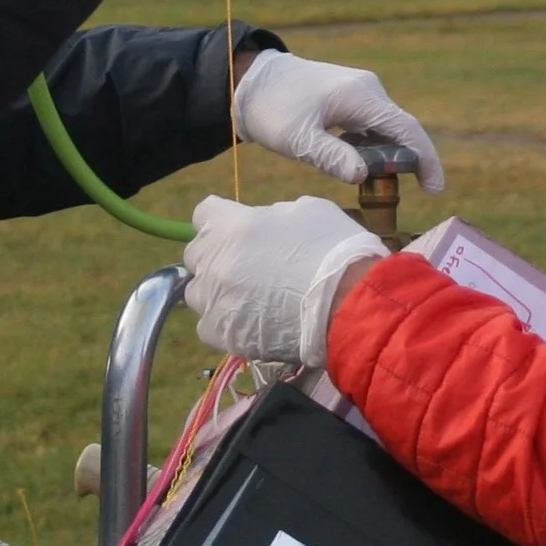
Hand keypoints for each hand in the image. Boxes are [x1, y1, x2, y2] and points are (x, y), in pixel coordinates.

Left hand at [183, 193, 386, 365]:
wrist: (350, 304)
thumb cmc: (335, 250)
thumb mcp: (308, 211)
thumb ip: (272, 215)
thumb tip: (262, 224)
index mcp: (231, 225)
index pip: (203, 213)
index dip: (221, 220)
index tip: (237, 230)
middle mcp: (213, 260)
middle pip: (196, 254)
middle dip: (216, 256)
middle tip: (247, 266)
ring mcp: (213, 299)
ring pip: (198, 292)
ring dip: (217, 292)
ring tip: (248, 300)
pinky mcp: (220, 333)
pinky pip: (208, 326)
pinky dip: (225, 324)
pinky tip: (250, 323)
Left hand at [232, 50, 443, 193]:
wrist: (251, 81)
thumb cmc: (272, 109)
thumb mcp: (297, 139)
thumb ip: (330, 156)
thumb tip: (363, 176)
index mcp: (360, 96)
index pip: (406, 129)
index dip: (426, 159)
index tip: (434, 189)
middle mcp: (368, 89)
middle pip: (400, 129)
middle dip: (406, 162)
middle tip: (395, 194)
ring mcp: (361, 91)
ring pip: (386, 128)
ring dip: (386, 156)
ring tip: (373, 183)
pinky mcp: (351, 97)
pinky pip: (372, 125)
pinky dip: (371, 147)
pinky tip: (355, 164)